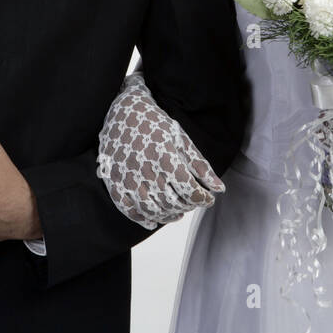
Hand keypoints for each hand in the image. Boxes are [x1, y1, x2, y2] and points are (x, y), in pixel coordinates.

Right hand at [97, 71, 224, 228]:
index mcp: (165, 156)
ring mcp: (127, 177)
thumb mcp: (182, 139)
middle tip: (192, 203)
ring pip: (152, 209)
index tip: (208, 199)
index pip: (189, 191)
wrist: (123, 111)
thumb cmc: (156, 125)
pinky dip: (142, 219)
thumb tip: (219, 189)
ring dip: (168, 216)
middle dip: (187, 207)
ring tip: (178, 212)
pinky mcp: (114, 181)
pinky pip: (128, 209)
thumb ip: (200, 166)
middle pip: (172, 202)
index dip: (203, 199)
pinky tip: (154, 221)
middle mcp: (145, 168)